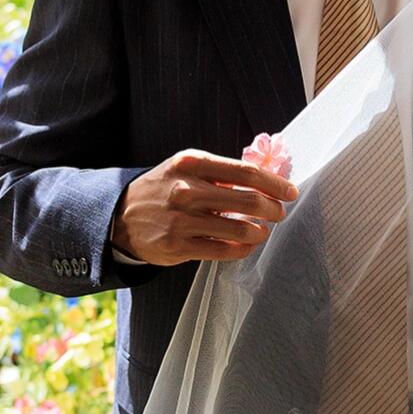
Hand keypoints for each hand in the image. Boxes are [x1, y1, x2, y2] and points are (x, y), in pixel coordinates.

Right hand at [111, 150, 297, 265]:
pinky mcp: (178, 246)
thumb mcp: (186, 168)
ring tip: (261, 230)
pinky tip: (245, 244)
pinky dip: (243, 248)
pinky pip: (225, 250)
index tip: (290, 192)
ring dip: (260, 231)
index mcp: (192, 163)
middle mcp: (186, 189)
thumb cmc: (164, 189)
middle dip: (273, 209)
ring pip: (241, 228)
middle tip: (279, 213)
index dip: (275, 184)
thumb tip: (269, 178)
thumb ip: (222, 171)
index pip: (246, 171)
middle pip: (249, 200)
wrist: (121, 216)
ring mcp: (181, 219)